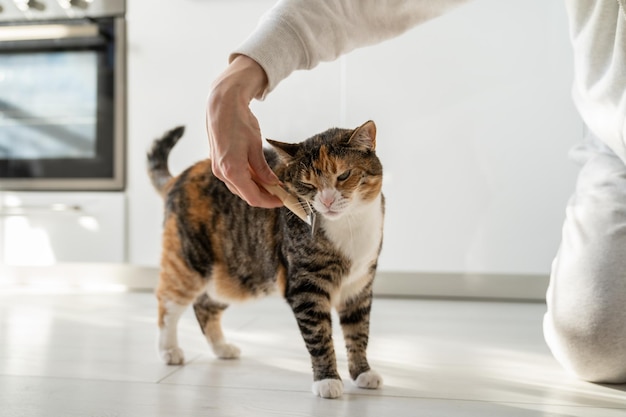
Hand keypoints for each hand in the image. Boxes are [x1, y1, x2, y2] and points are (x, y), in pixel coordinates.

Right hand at [206, 55, 282, 207]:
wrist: (222, 105)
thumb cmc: (240, 122)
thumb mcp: (255, 146)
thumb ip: (263, 169)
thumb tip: (273, 184)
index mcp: (232, 170)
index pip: (253, 197)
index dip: (269, 202)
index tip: (282, 201)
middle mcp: (222, 173)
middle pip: (245, 194)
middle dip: (263, 195)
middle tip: (280, 193)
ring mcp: (217, 169)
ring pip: (239, 187)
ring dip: (255, 188)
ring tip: (272, 183)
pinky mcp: (217, 163)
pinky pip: (233, 178)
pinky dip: (246, 179)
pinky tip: (258, 175)